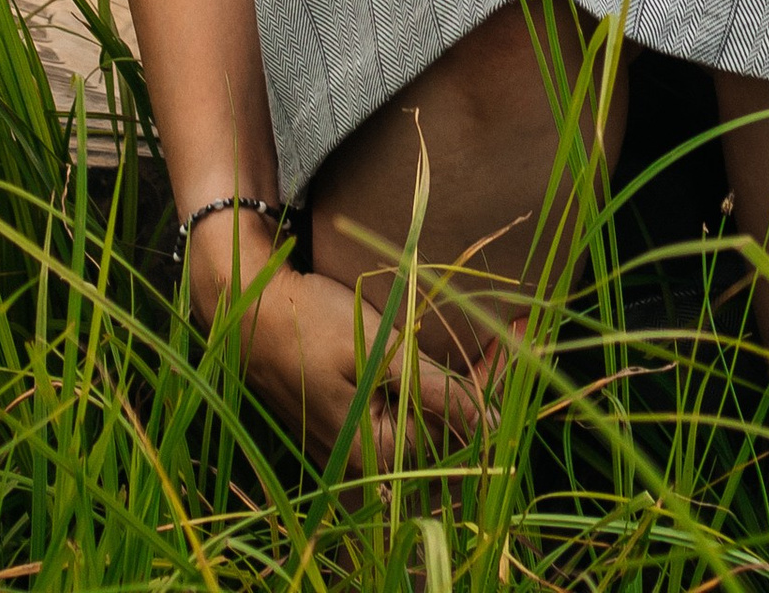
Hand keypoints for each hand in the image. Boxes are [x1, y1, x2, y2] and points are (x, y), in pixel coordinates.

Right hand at [190, 221, 489, 465]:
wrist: (249, 309)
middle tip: (512, 329)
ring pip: (430, 418)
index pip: (459, 426)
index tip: (520, 333)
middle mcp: (371, 460)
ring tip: (493, 339)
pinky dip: (433, 382)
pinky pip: (406, 410)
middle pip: (448, 426)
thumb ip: (435, 391)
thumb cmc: (311, 324)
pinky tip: (450, 355)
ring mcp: (360, 443)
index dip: (493, 379)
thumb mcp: (378, 350)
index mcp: (379, 452)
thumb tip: (491, 427)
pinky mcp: (352, 422)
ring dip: (463, 380)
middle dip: (484, 380)